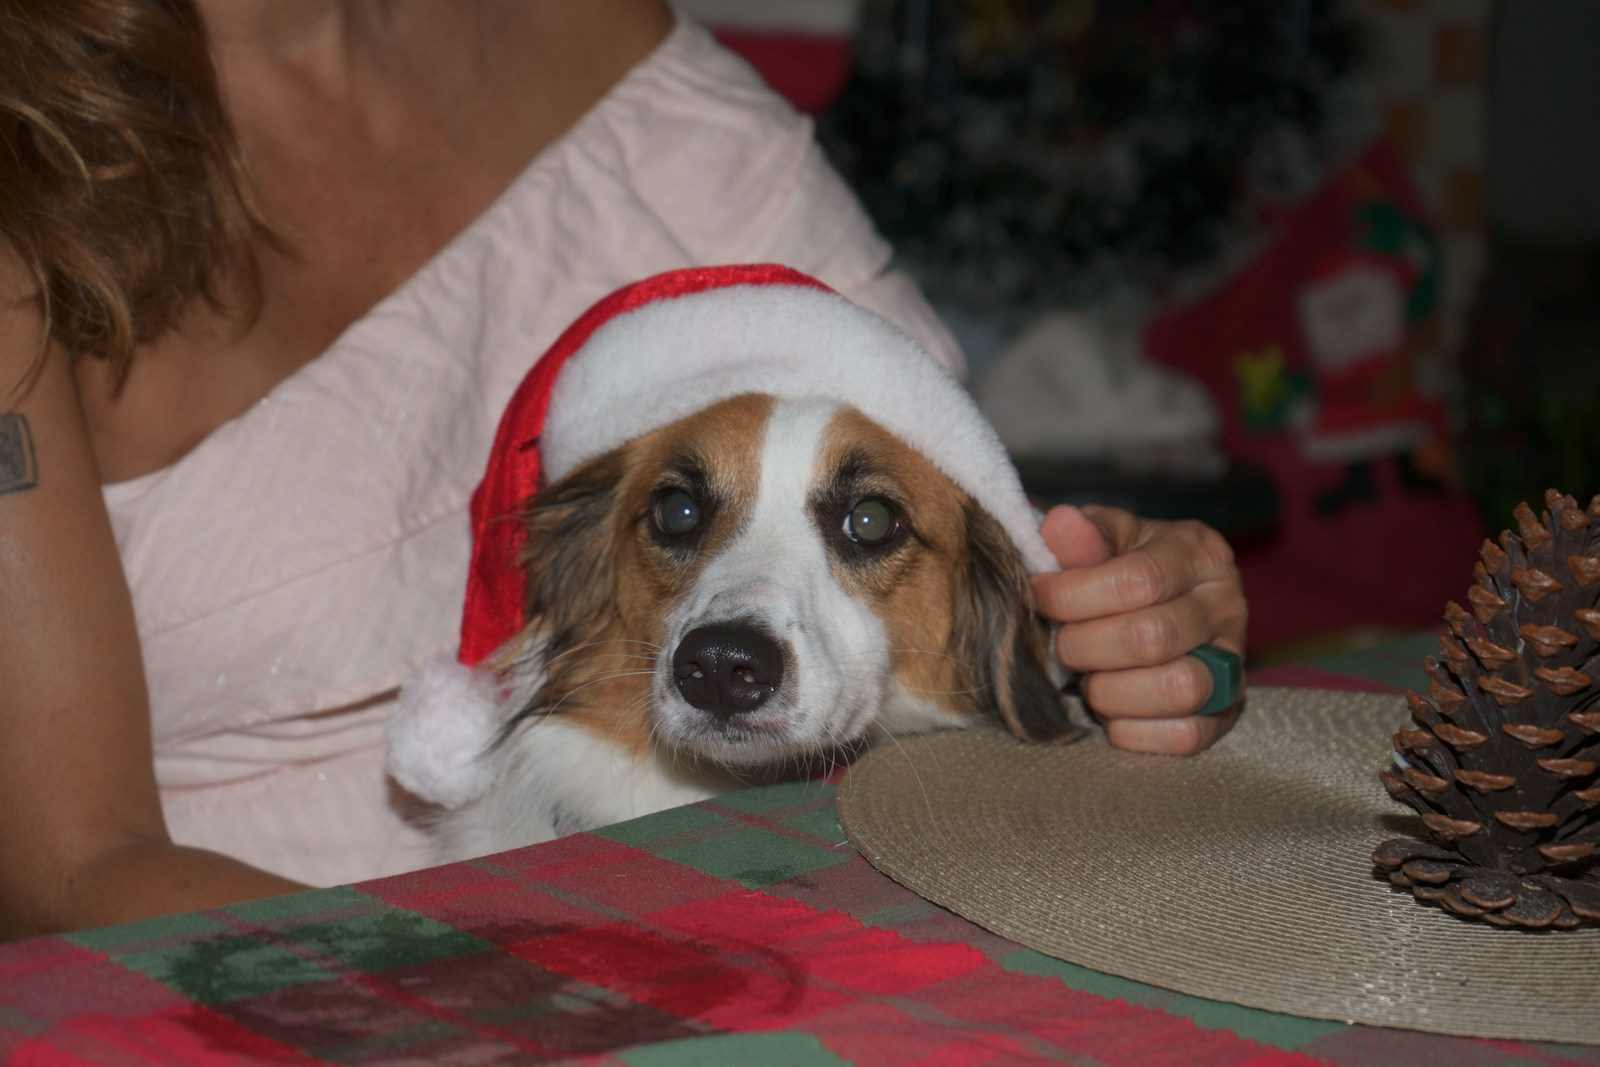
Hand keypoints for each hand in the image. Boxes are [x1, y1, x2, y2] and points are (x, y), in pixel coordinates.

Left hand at [1031, 505, 1246, 754]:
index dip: (1073, 595)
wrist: (1159, 610)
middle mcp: (1227, 606)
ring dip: (1110, 691)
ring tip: (1089, 679)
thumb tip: (1059, 523)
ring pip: (1178, 689)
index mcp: (1198, 553)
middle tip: (1061, 644)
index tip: (1038, 597)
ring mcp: (1233, 664)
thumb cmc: (1123, 570)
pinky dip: (1133, 730)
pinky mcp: (1225, 714)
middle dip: (1084, 646)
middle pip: (1151, 638)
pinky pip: (1185, 736)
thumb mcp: (1106, 541)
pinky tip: (1111, 710)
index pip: (1137, 579)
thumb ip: (1084, 537)